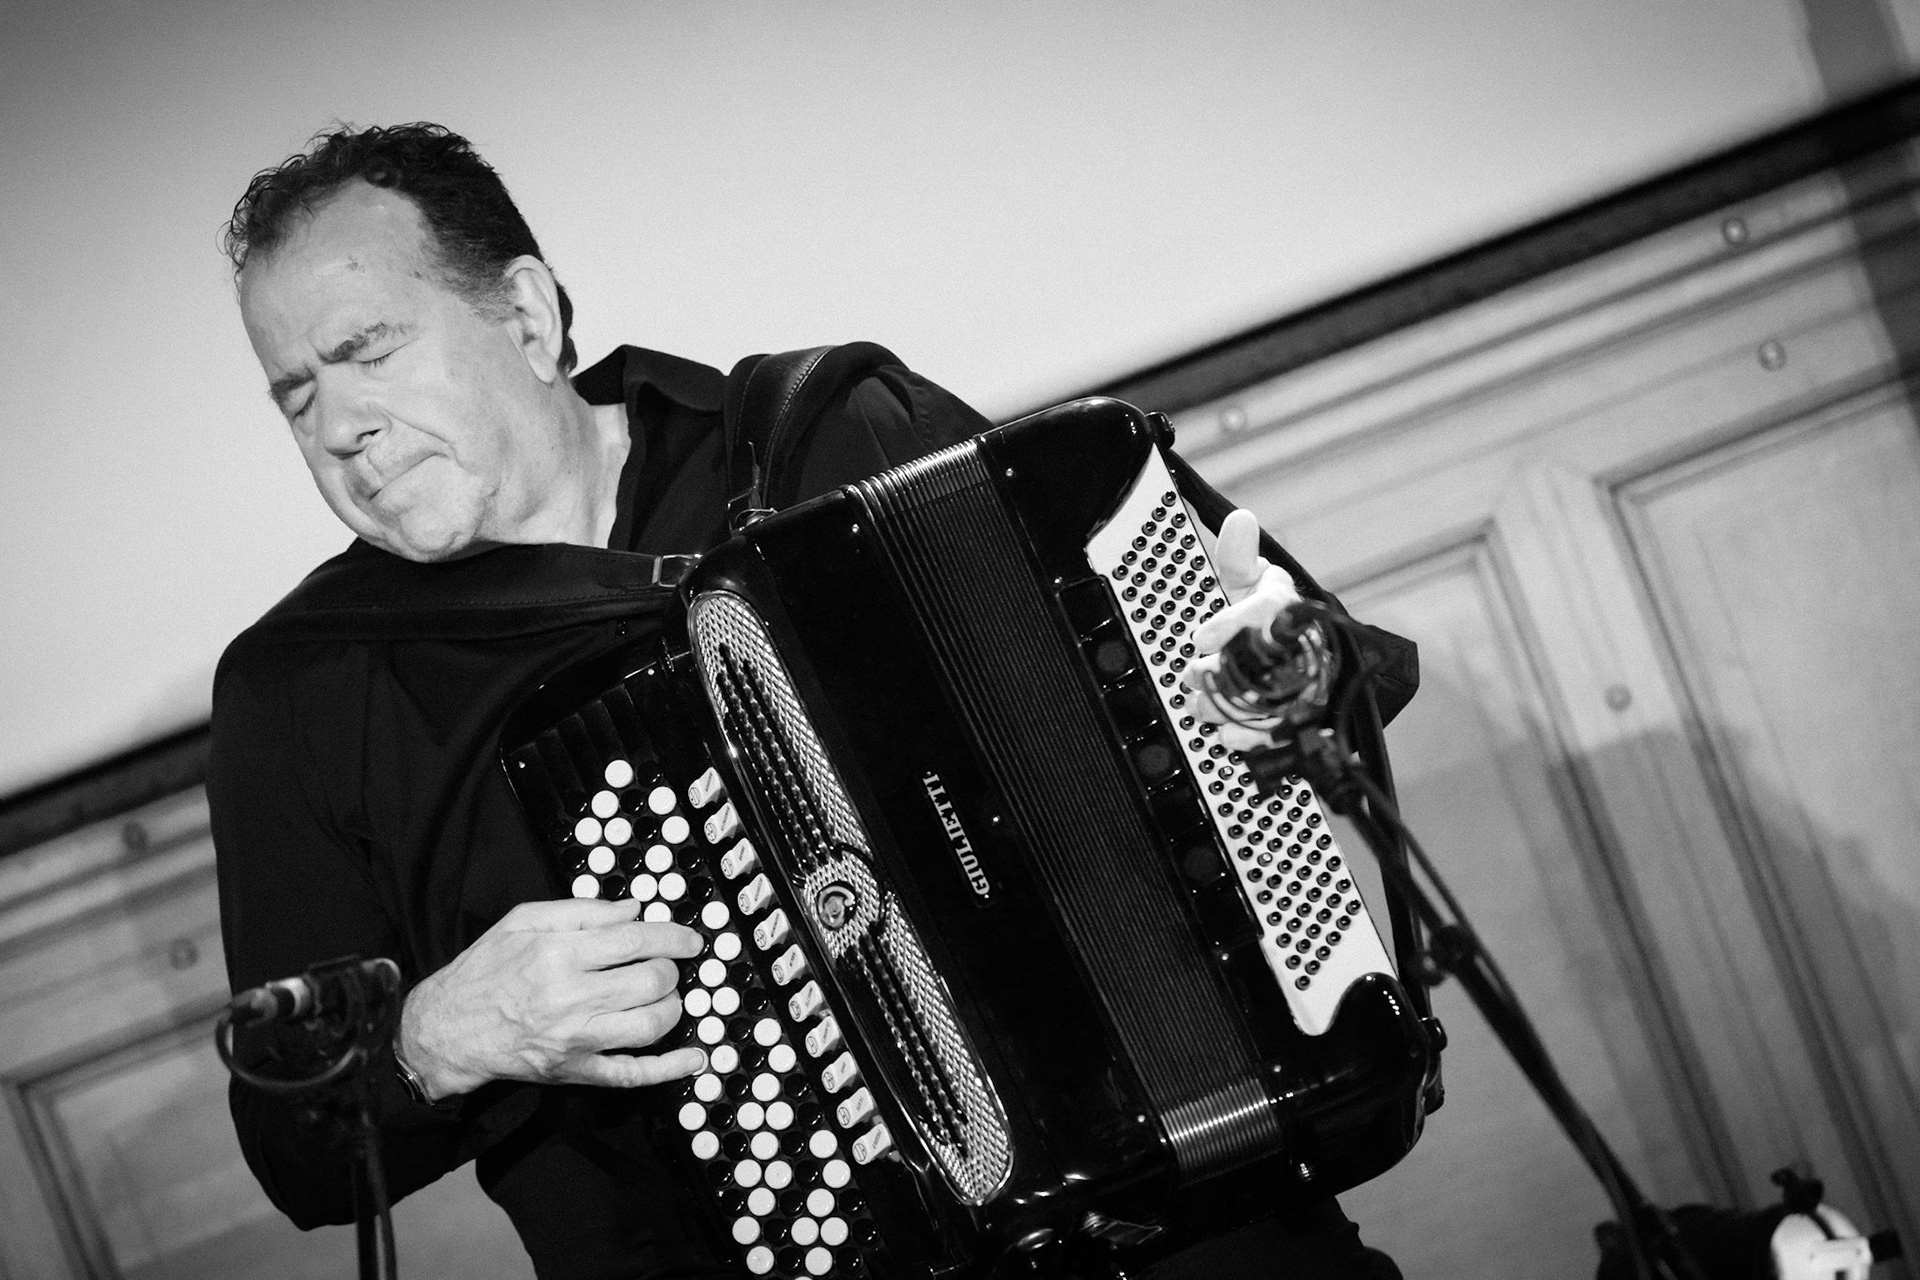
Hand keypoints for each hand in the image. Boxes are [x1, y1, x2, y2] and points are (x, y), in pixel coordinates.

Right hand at [395, 898, 707, 1099]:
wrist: (447, 1029)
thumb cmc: (485, 971)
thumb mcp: (522, 921)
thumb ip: (581, 911)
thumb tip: (632, 911)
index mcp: (558, 954)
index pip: (636, 941)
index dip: (673, 937)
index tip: (689, 939)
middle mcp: (571, 998)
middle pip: (651, 980)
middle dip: (671, 969)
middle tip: (666, 964)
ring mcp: (576, 1040)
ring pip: (651, 1024)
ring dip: (672, 1006)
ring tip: (665, 995)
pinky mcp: (576, 1071)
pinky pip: (632, 1074)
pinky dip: (668, 1069)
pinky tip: (693, 1059)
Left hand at [1181, 508, 1303, 752]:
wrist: (1290, 653)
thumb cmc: (1264, 614)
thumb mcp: (1248, 581)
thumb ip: (1237, 557)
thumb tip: (1240, 519)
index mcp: (1286, 605)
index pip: (1266, 611)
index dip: (1232, 625)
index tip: (1201, 639)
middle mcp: (1300, 643)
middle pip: (1265, 662)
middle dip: (1222, 672)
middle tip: (1193, 675)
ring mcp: (1304, 681)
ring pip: (1270, 698)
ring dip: (1228, 705)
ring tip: (1201, 706)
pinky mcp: (1301, 715)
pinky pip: (1282, 730)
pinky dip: (1252, 737)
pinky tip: (1228, 738)